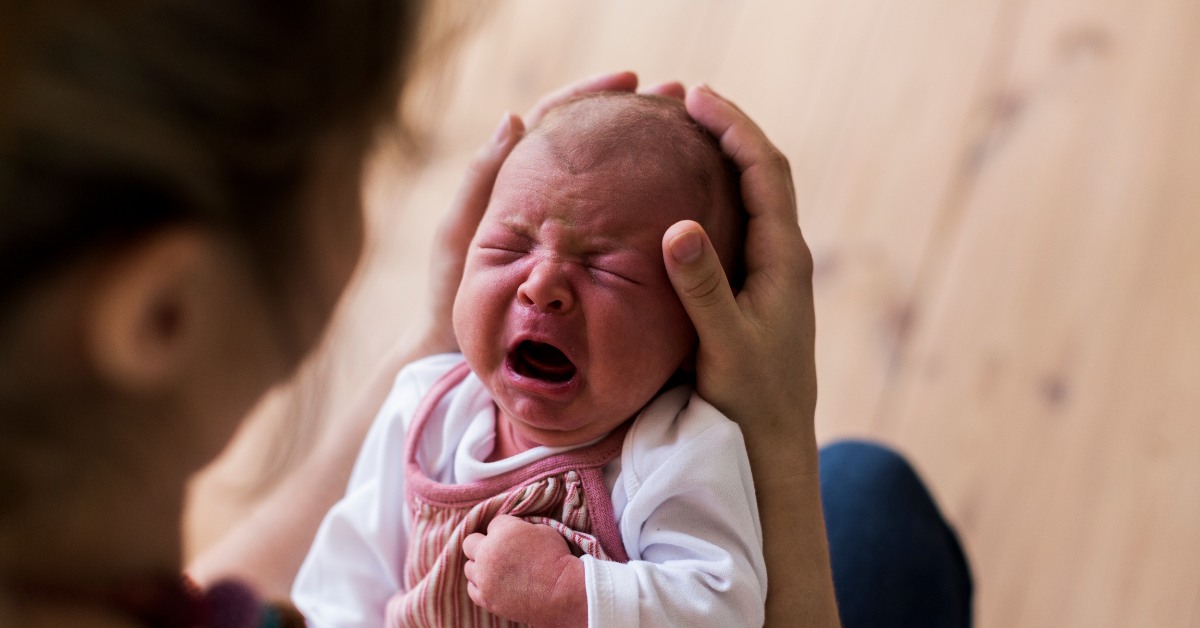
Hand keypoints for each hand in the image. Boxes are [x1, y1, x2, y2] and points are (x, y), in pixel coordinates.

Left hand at [413, 71, 660, 357]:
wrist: (462, 353)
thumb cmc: (453, 295)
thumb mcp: (461, 234)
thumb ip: (481, 180)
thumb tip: (515, 118)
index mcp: (517, 180)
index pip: (558, 120)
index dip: (592, 95)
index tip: (630, 80)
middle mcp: (551, 199)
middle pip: (596, 144)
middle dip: (636, 117)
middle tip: (678, 98)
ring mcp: (573, 231)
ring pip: (615, 183)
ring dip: (650, 156)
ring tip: (692, 137)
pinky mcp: (590, 263)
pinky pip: (623, 228)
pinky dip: (650, 208)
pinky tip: (684, 200)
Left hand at [462, 515, 586, 627]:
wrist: (562, 593)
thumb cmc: (557, 559)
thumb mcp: (543, 530)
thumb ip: (521, 527)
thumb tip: (514, 529)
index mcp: (503, 532)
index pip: (494, 523)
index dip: (506, 528)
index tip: (516, 537)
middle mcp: (487, 553)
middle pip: (470, 542)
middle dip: (483, 543)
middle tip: (498, 550)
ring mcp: (484, 578)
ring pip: (469, 567)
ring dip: (480, 565)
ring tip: (496, 569)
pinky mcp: (486, 598)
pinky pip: (472, 588)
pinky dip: (480, 585)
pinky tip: (493, 583)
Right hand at [662, 85, 817, 446]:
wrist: (773, 444)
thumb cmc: (752, 399)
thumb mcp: (724, 345)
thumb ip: (703, 288)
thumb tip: (679, 226)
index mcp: (784, 259)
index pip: (765, 171)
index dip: (733, 127)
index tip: (695, 97)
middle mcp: (784, 257)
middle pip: (763, 173)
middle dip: (728, 130)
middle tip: (683, 100)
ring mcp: (772, 273)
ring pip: (751, 197)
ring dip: (723, 158)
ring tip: (682, 134)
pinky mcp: (755, 291)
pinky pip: (738, 224)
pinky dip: (714, 195)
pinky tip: (683, 198)